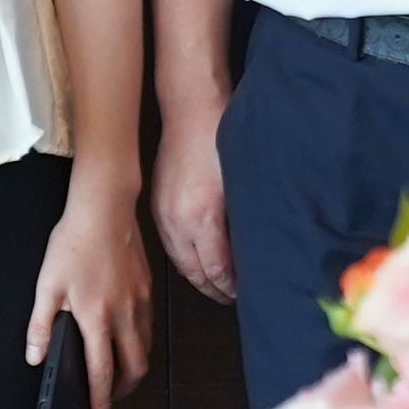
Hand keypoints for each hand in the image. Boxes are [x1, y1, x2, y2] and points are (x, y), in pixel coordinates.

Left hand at [30, 182, 156, 408]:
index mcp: (96, 318)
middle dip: (123, 390)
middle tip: (109, 397)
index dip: (101, 401)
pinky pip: (147, 325)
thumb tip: (35, 356)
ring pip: (145, 347)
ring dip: (133, 366)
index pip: (103, 372)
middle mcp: (124, 315)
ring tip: (116, 369)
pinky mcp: (146, 288)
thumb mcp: (47, 285)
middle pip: (135, 368)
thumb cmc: (75, 243)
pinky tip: (124, 334)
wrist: (104, 209)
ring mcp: (139, 302)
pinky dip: (139, 340)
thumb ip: (41, 325)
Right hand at [152, 109, 235, 305]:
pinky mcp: (157, 207)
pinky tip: (198, 262)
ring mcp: (163, 215)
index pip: (216, 268)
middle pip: (195, 272)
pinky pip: (170, 245)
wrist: (191, 110)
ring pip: (180, 262)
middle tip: (234, 299)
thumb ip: (242, 223)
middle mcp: (177, 221)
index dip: (232, 286)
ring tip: (218, 287)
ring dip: (199, 278)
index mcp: (201, 217)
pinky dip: (185, 261)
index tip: (246, 294)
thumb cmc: (221, 140)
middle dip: (215, 289)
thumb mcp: (240, 185)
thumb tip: (250, 252)